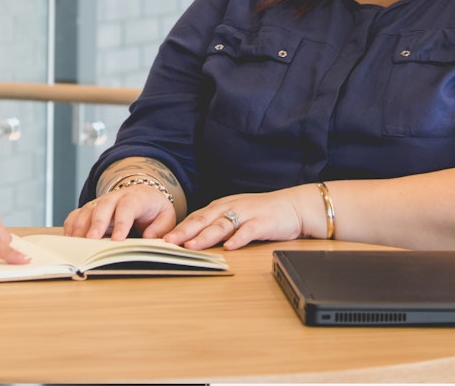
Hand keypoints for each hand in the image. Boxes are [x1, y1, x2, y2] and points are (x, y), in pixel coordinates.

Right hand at [62, 185, 176, 239]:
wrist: (143, 195)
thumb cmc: (154, 210)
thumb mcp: (166, 217)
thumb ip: (160, 227)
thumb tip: (148, 238)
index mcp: (136, 197)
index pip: (127, 207)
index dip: (121, 222)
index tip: (117, 240)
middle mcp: (115, 198)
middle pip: (103, 207)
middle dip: (96, 224)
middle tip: (91, 241)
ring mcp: (100, 203)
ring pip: (86, 211)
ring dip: (80, 227)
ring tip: (77, 245)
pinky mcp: (90, 210)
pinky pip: (76, 215)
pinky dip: (71, 227)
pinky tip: (70, 241)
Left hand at [163, 186, 308, 250]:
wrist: (293, 206)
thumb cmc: (262, 214)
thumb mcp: (235, 216)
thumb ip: (216, 226)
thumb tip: (192, 241)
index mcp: (222, 207)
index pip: (195, 218)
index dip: (178, 228)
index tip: (161, 239)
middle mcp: (231, 208)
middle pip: (204, 220)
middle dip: (184, 231)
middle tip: (167, 242)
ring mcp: (246, 214)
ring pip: (222, 225)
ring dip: (205, 236)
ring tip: (191, 246)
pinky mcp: (263, 222)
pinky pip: (249, 231)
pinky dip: (239, 238)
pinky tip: (230, 247)